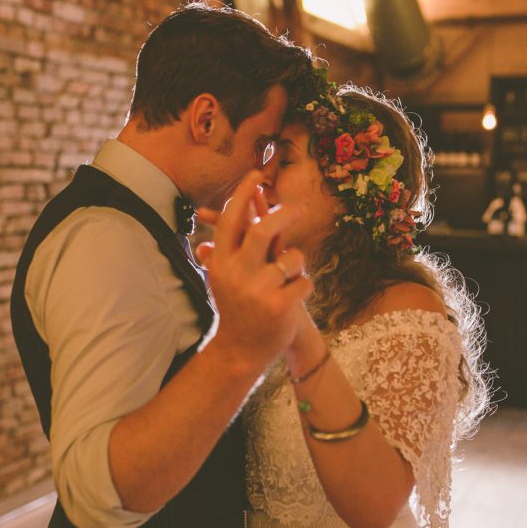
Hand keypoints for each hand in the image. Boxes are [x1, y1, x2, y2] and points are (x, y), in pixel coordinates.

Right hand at [195, 172, 312, 367]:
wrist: (240, 351)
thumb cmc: (238, 305)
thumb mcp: (227, 273)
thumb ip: (239, 239)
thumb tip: (248, 200)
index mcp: (221, 262)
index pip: (231, 219)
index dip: (243, 194)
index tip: (257, 176)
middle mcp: (236, 274)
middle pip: (263, 231)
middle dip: (284, 214)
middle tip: (299, 208)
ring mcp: (257, 291)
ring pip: (292, 257)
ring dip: (298, 263)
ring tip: (290, 277)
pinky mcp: (278, 306)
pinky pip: (305, 281)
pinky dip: (304, 286)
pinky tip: (293, 299)